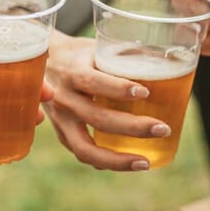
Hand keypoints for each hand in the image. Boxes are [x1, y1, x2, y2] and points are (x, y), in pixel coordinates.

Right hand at [44, 32, 170, 170]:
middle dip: (133, 127)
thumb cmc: (80, 55)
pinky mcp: (61, 134)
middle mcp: (62, 98)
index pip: (93, 81)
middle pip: (96, 118)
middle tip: (163, 129)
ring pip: (85, 148)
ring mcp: (59, 120)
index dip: (118, 88)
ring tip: (146, 163)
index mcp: (71, 71)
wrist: (41, 65)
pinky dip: (106, 162)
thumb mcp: (97, 47)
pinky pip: (83, 154)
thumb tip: (167, 59)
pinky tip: (128, 162)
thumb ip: (126, 55)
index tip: (145, 92)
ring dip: (117, 160)